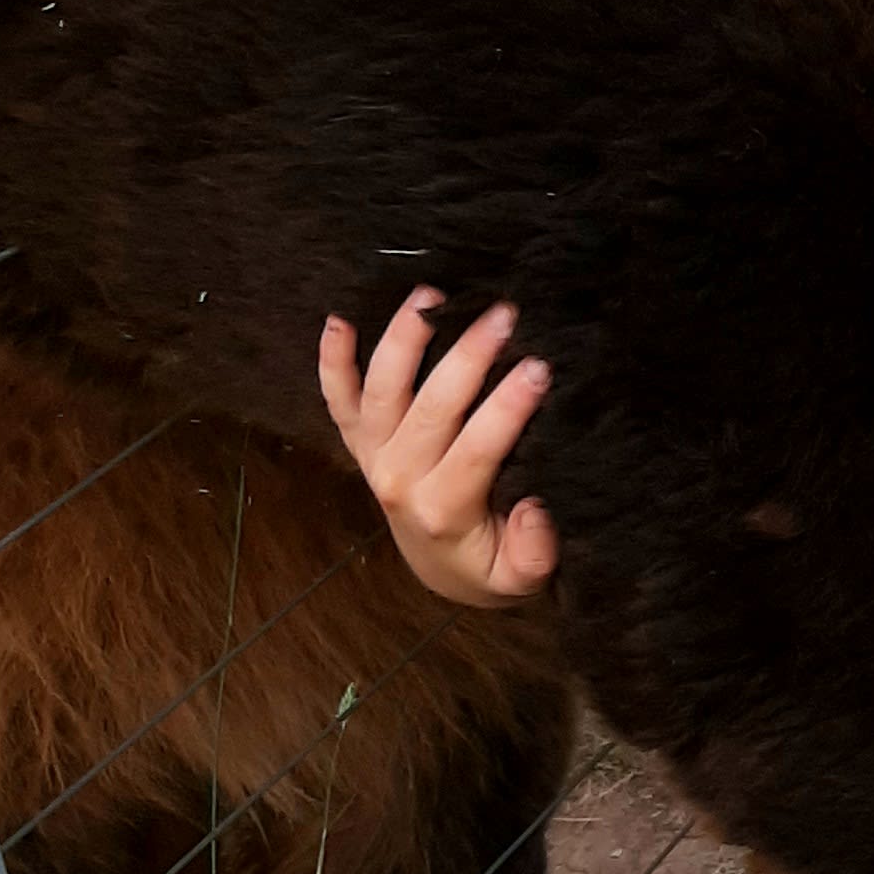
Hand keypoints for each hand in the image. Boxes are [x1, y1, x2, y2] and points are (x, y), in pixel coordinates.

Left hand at [320, 292, 562, 606]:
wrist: (443, 569)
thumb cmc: (489, 563)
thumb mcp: (519, 577)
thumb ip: (532, 556)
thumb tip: (534, 512)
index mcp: (441, 510)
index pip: (476, 450)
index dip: (507, 408)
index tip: (540, 369)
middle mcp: (398, 478)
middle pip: (431, 409)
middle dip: (469, 357)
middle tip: (507, 315)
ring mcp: (374, 456)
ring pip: (381, 391)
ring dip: (403, 340)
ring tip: (433, 296)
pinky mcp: (361, 442)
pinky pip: (339, 400)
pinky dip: (332, 361)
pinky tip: (338, 320)